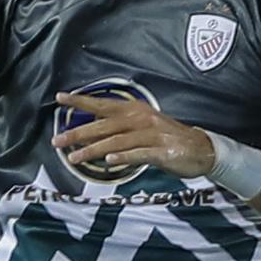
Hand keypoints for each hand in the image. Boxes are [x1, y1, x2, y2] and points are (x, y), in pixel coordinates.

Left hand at [51, 92, 214, 177]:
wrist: (202, 149)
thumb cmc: (168, 139)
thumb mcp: (143, 128)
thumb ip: (118, 131)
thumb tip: (88, 135)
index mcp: (136, 111)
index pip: (104, 105)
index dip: (82, 101)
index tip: (60, 98)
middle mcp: (142, 120)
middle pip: (105, 125)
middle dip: (79, 132)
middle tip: (58, 140)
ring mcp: (153, 136)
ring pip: (118, 142)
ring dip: (94, 150)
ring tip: (75, 157)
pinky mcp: (163, 152)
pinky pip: (139, 154)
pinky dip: (123, 157)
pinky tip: (108, 162)